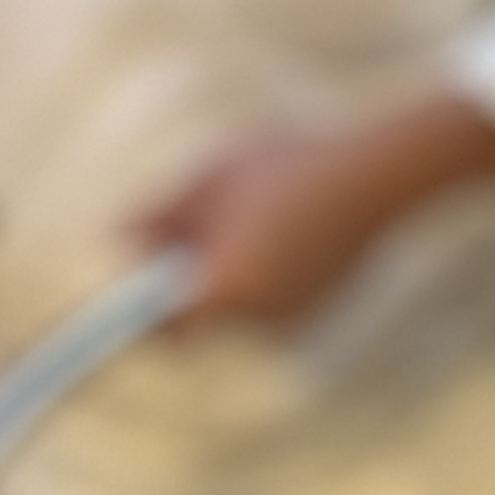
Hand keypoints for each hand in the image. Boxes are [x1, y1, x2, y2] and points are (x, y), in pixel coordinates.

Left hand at [131, 91, 494, 331]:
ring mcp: (293, 319)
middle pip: (203, 312)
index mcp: (225, 291)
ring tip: (253, 212)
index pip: (165, 326)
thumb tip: (119, 239)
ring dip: (233, 270)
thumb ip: (159, 216)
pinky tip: (286, 223)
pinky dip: (269, 270)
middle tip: (202, 221)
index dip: (143, 307)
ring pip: (240, 303)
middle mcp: (258, 321)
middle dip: (193, 275)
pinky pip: (274, 298)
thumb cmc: (286, 167)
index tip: (137, 277)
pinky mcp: (319, 308)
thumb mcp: (210, 180)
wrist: (376, 175)